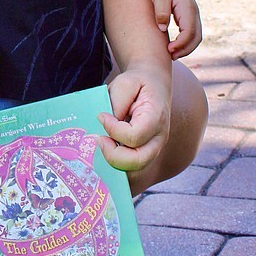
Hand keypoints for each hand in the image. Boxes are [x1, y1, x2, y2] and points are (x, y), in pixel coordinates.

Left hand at [96, 62, 171, 181]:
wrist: (153, 84)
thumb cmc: (137, 84)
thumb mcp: (125, 83)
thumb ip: (116, 103)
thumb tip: (105, 124)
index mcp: (156, 117)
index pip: (135, 136)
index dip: (113, 130)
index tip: (101, 116)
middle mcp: (159, 138)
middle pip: (138, 161)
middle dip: (112, 155)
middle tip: (97, 139)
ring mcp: (153, 149)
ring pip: (135, 172)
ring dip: (112, 165)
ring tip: (98, 148)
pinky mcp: (145, 154)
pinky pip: (131, 171)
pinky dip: (115, 169)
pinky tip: (101, 157)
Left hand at [149, 0, 201, 58]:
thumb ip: (161, 10)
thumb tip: (162, 28)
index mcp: (188, 8)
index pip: (189, 32)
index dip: (180, 44)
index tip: (168, 50)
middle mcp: (194, 12)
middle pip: (196, 37)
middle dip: (185, 50)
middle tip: (170, 57)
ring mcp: (193, 13)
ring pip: (196, 36)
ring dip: (186, 48)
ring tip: (171, 54)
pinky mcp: (188, 14)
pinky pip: (191, 32)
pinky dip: (185, 42)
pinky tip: (172, 46)